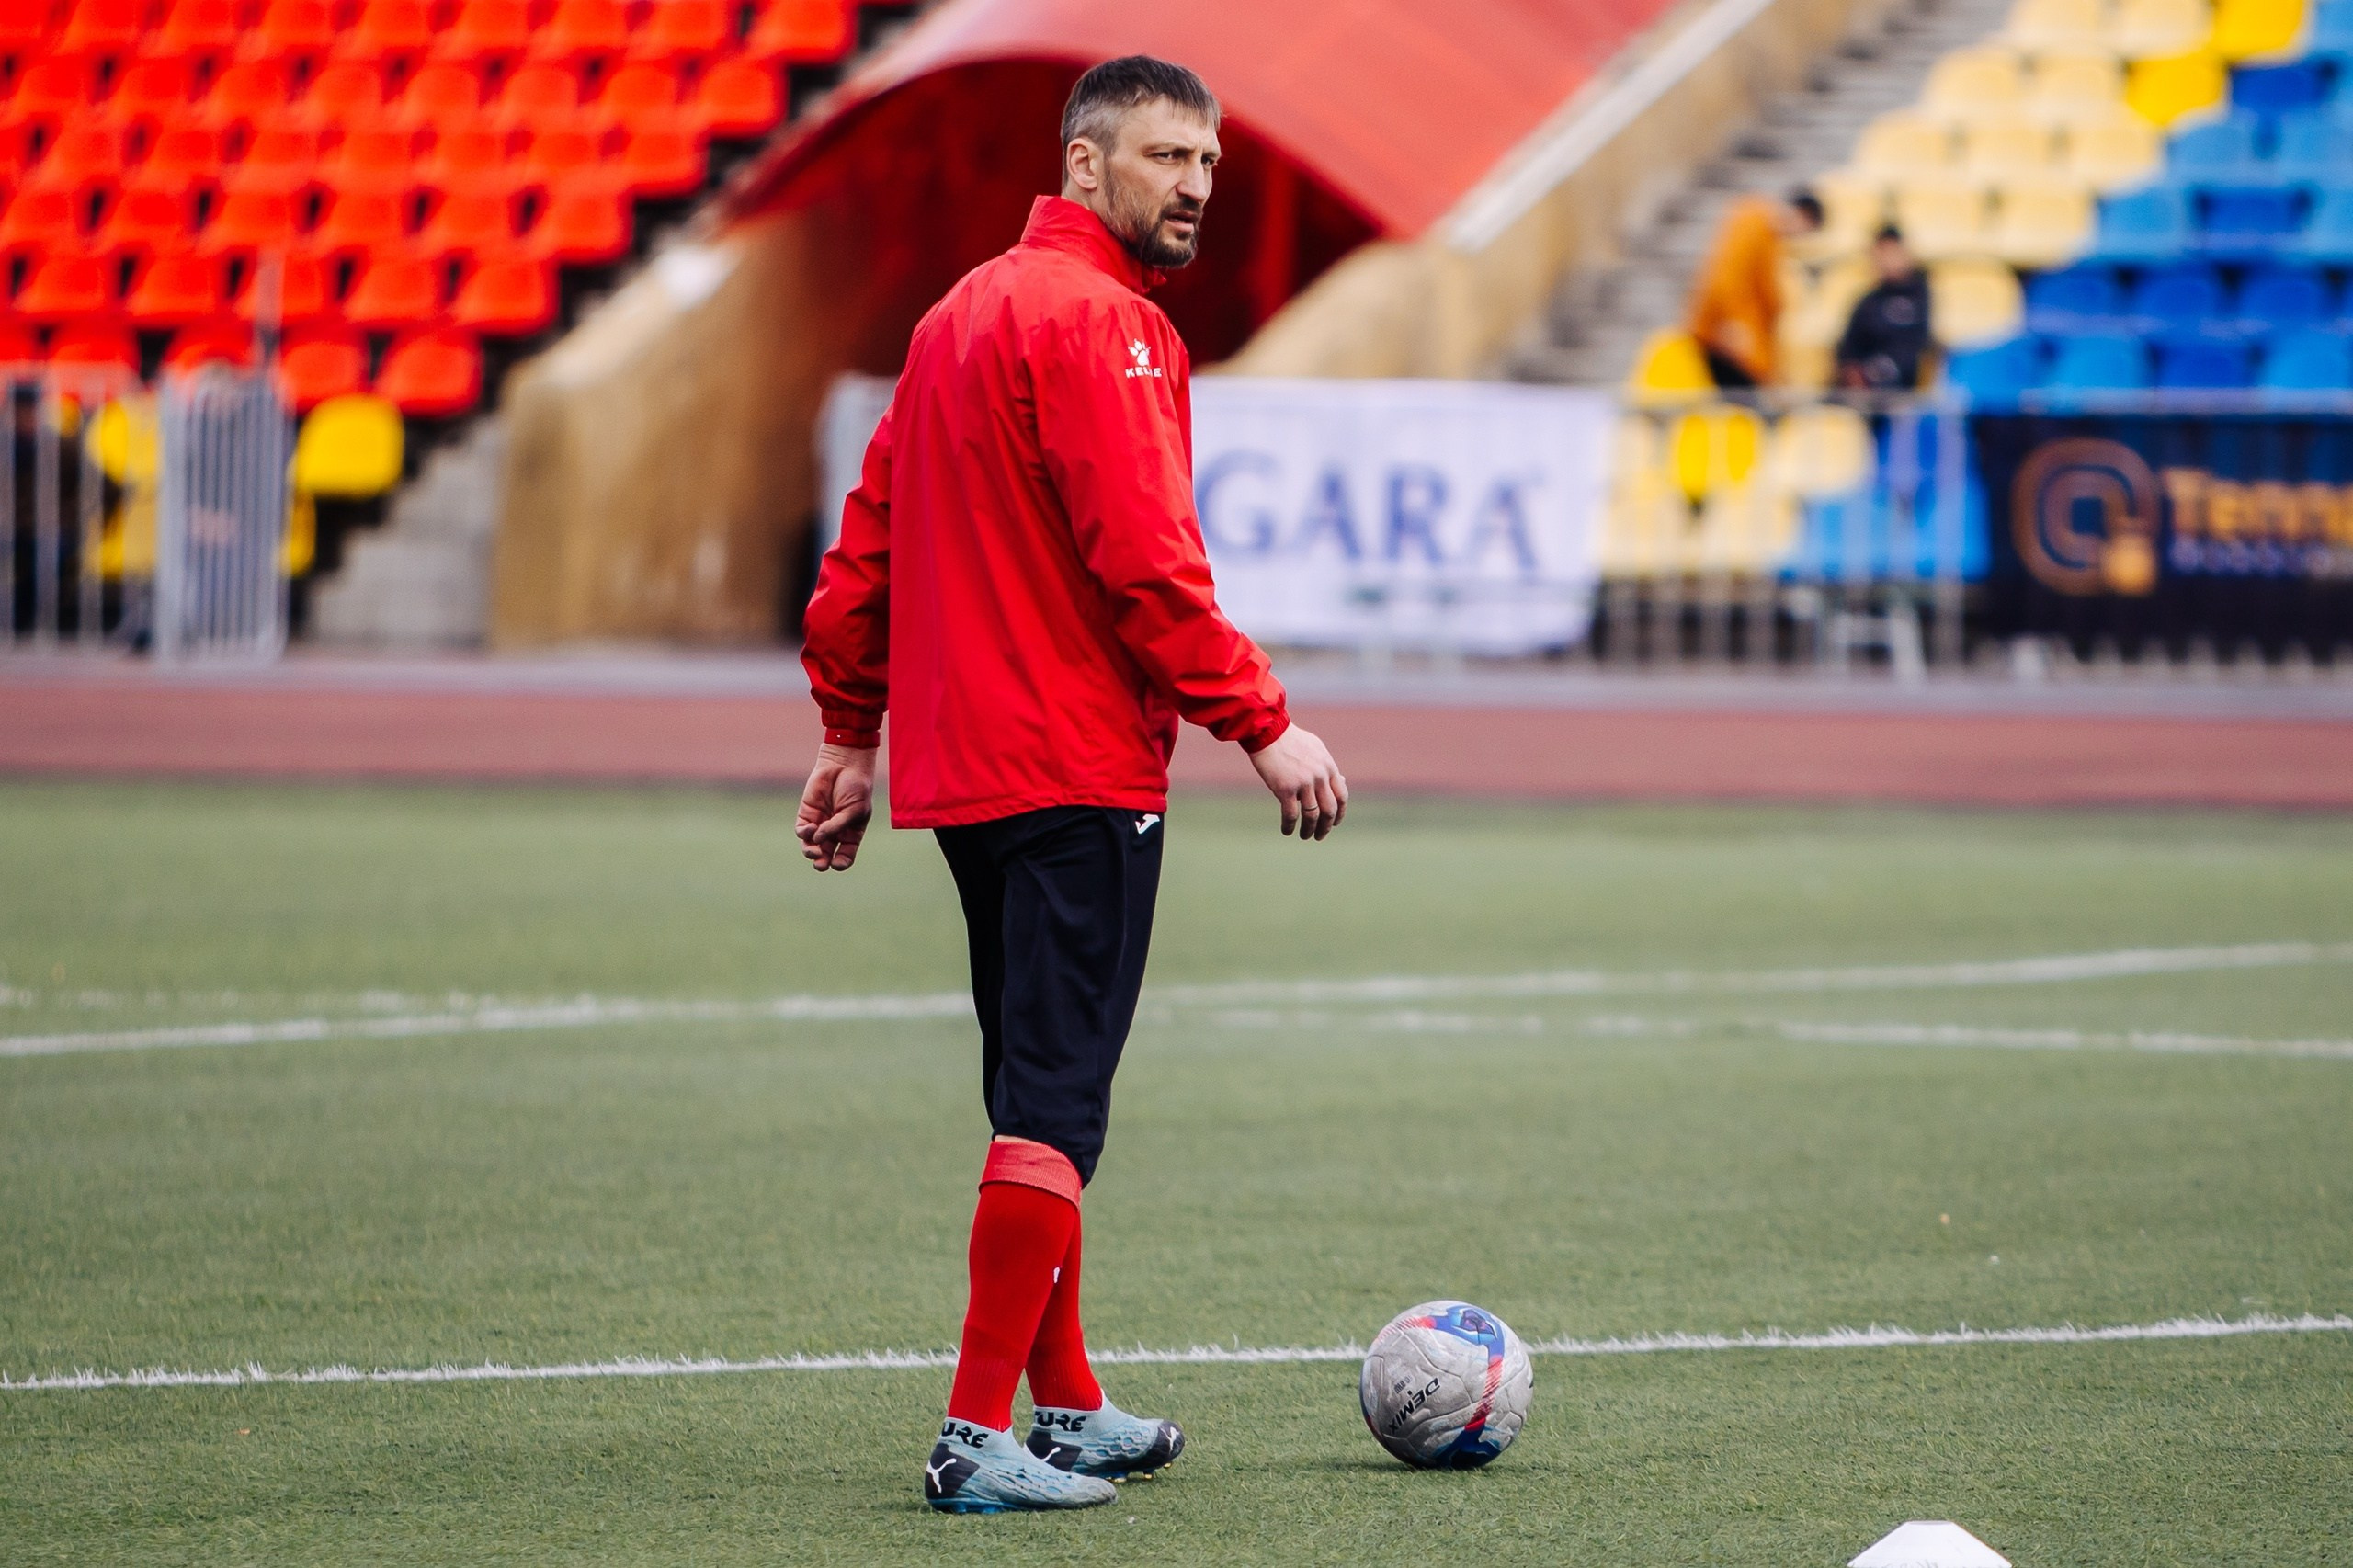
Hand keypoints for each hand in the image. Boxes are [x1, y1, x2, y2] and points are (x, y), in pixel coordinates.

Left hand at [796, 743, 875, 870]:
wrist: (844, 765)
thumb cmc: (856, 788)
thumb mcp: (854, 810)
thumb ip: (837, 826)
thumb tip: (818, 840)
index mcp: (851, 835)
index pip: (844, 857)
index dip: (840, 863)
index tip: (837, 863)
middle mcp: (835, 833)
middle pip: (825, 856)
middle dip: (822, 862)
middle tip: (821, 862)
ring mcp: (820, 824)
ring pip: (811, 846)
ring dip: (811, 852)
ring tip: (813, 850)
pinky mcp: (807, 814)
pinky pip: (802, 831)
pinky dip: (804, 834)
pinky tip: (810, 828)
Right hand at [1249, 724, 1346, 840]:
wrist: (1268, 731)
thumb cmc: (1290, 739)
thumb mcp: (1316, 748)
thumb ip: (1327, 766)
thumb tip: (1340, 780)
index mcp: (1328, 766)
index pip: (1342, 796)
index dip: (1340, 813)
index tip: (1334, 823)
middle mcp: (1320, 776)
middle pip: (1329, 810)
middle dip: (1326, 827)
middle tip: (1320, 835)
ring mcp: (1304, 783)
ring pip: (1312, 816)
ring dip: (1309, 830)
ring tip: (1305, 836)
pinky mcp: (1286, 788)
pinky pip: (1291, 815)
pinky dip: (1290, 826)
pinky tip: (1287, 831)